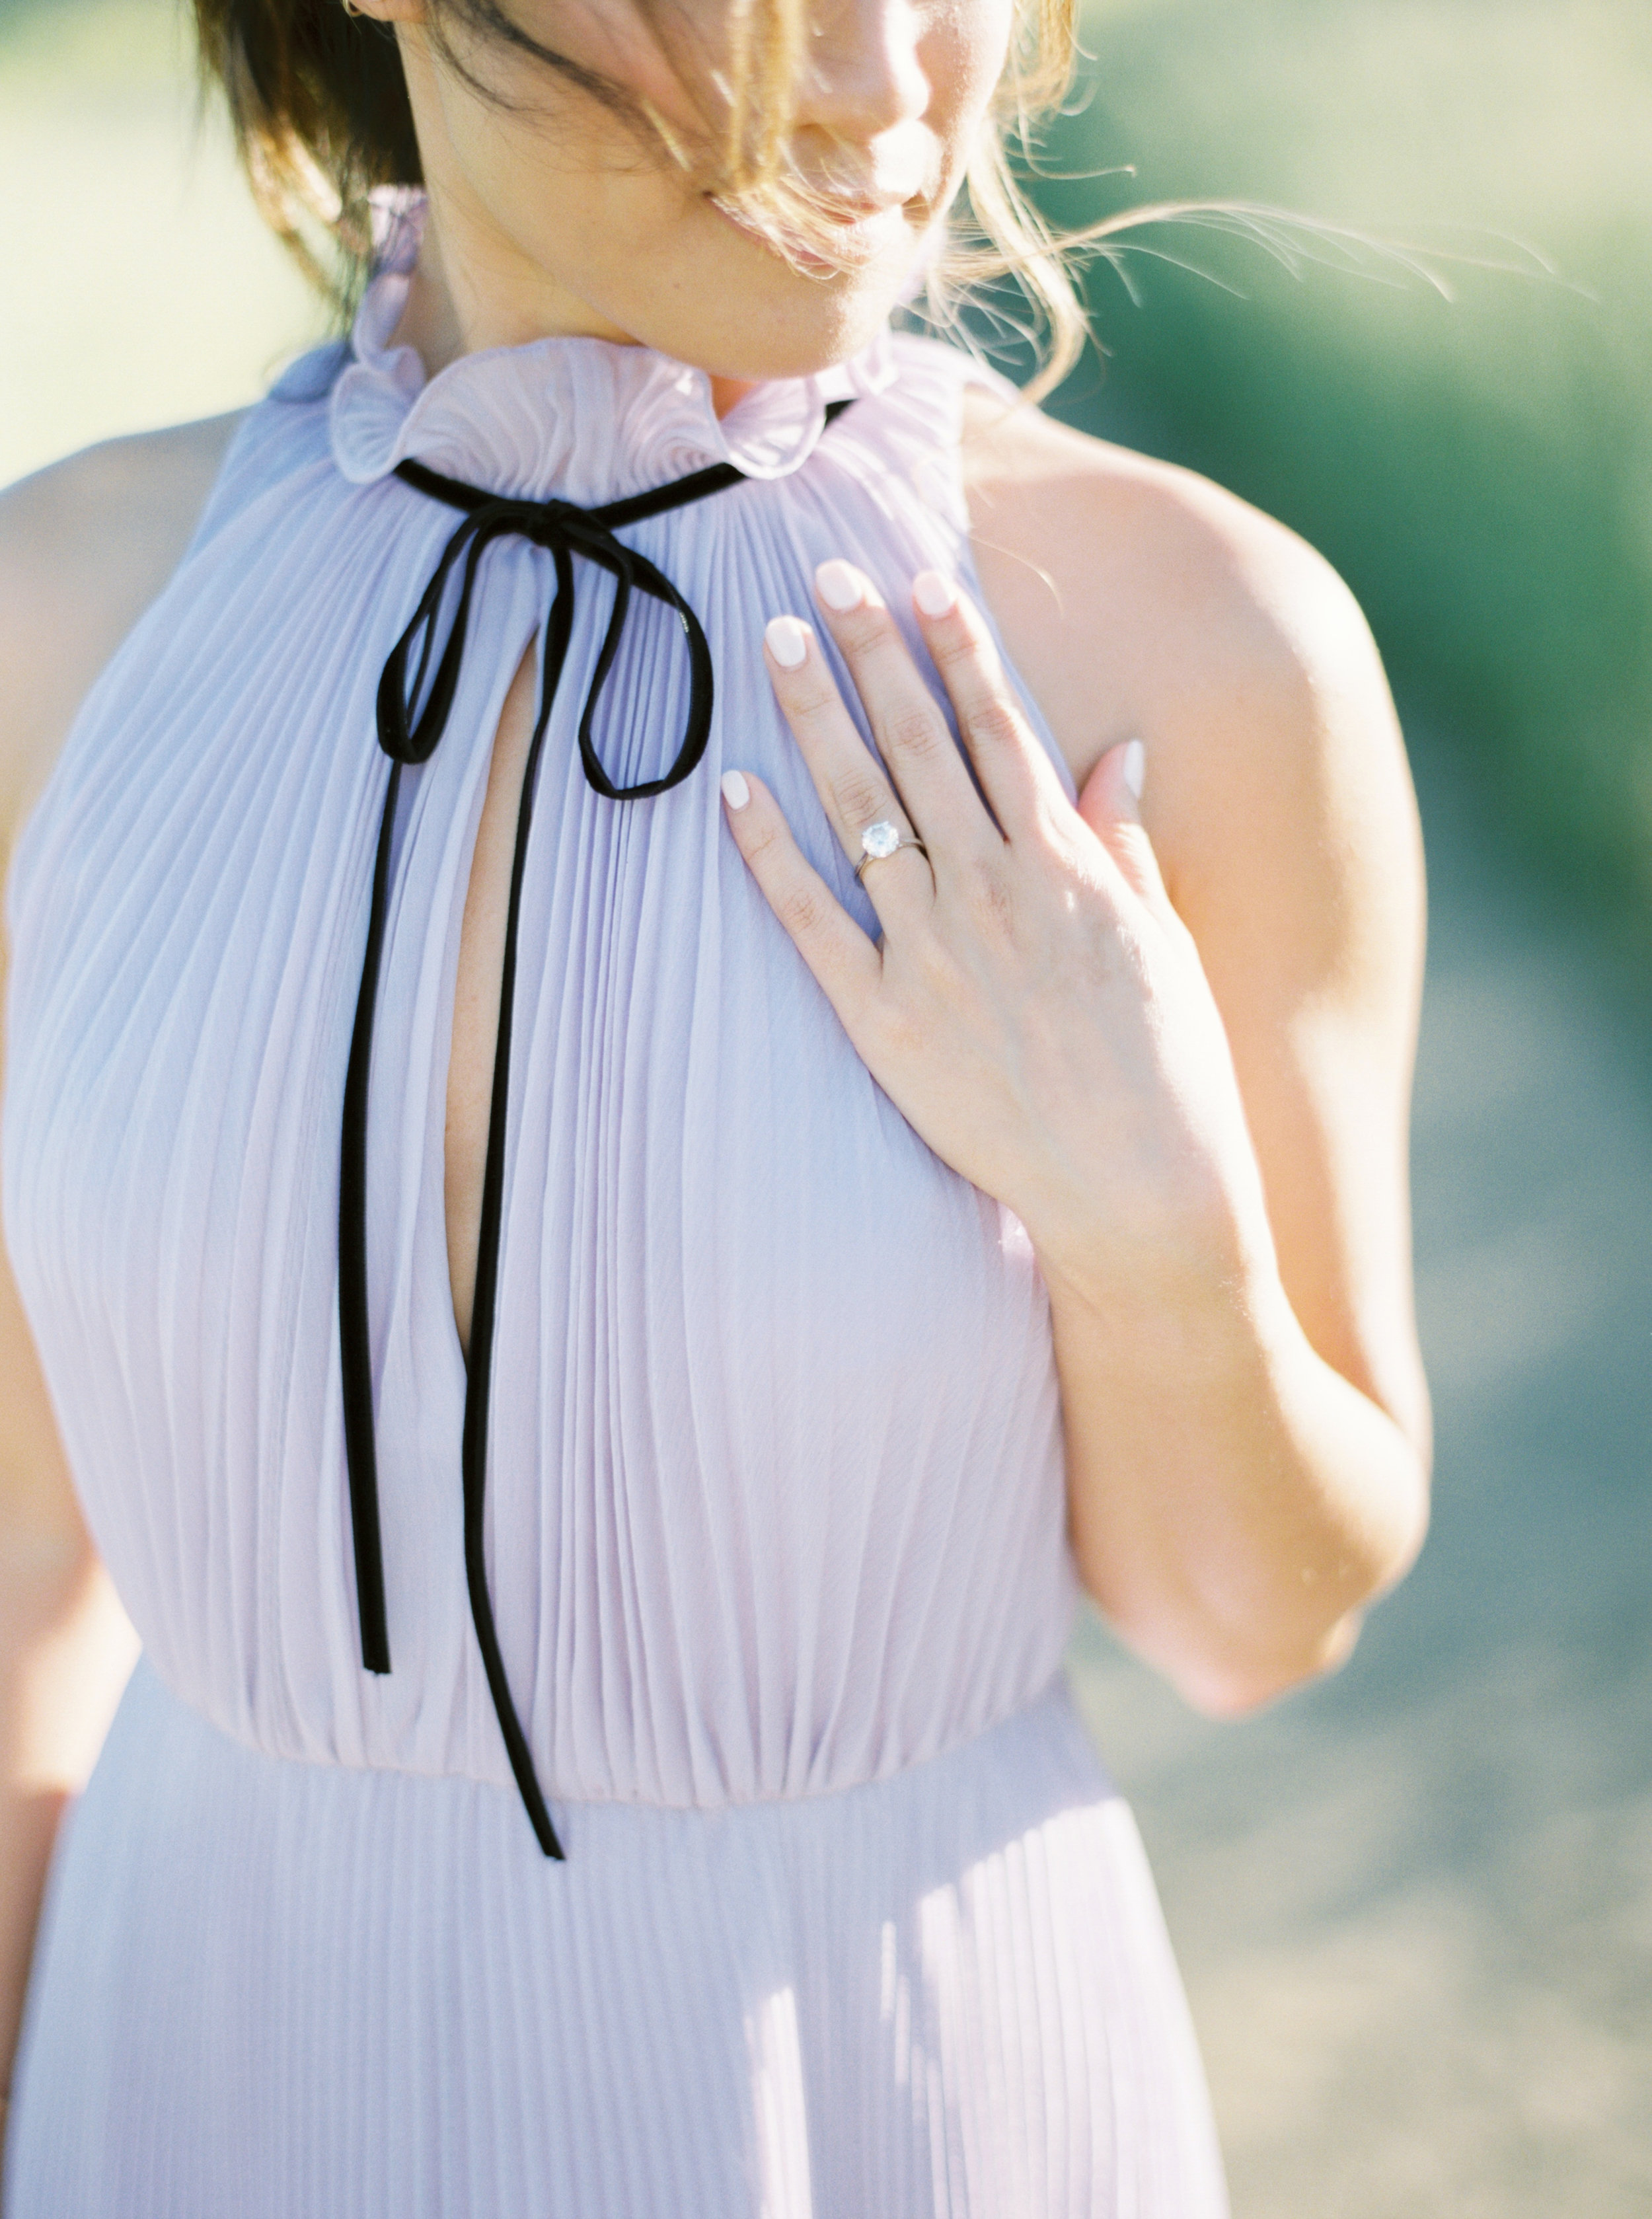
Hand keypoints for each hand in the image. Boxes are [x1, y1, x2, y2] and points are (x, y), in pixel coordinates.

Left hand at [720, 558, 1276, 1301]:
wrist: (1143, 1193)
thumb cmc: (1169, 1073)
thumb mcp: (1164, 943)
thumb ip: (1125, 843)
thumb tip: (1117, 752)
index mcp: (1065, 866)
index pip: (1001, 726)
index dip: (960, 644)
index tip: (924, 574)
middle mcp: (994, 892)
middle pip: (920, 745)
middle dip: (873, 651)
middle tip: (825, 574)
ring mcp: (932, 954)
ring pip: (860, 810)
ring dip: (815, 719)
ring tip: (775, 643)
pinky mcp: (883, 1022)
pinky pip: (810, 922)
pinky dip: (767, 853)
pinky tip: (730, 789)